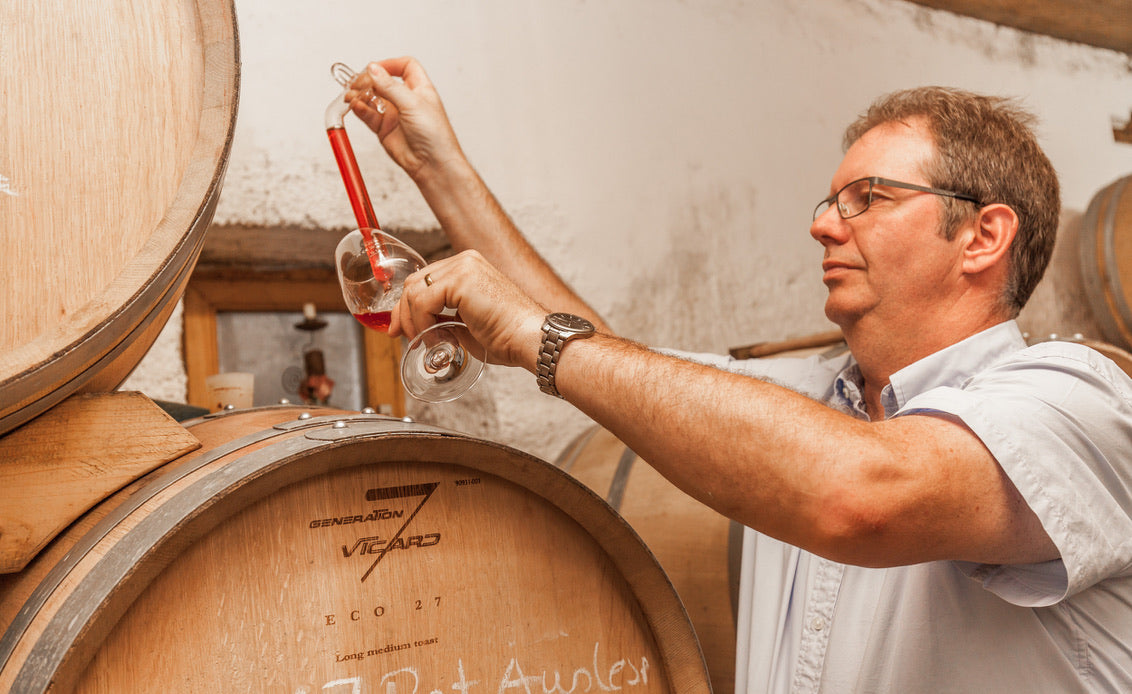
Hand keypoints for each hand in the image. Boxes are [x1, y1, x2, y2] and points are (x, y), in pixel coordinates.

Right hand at [345, 57, 466, 183]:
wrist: (432, 164)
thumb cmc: (435, 136)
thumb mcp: (412, 103)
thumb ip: (390, 86)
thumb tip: (373, 69)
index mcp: (420, 89)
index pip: (405, 67)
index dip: (390, 64)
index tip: (375, 68)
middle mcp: (406, 100)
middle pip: (382, 81)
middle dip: (368, 80)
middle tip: (357, 83)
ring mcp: (394, 114)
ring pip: (372, 98)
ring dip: (360, 94)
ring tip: (351, 95)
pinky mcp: (384, 128)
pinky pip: (368, 114)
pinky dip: (360, 109)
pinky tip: (356, 106)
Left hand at [389, 250, 546, 371]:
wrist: (531, 339)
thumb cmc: (509, 337)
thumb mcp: (468, 326)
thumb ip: (445, 320)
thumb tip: (422, 329)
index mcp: (468, 268)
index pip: (424, 281)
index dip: (407, 306)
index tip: (402, 330)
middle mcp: (465, 261)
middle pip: (414, 282)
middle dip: (403, 312)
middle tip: (404, 337)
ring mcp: (463, 267)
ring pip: (414, 291)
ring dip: (414, 322)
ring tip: (429, 343)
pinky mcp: (460, 280)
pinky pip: (422, 302)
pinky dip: (422, 323)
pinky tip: (435, 339)